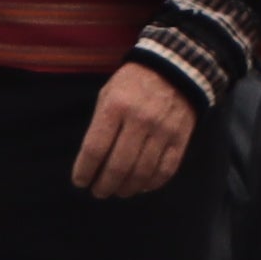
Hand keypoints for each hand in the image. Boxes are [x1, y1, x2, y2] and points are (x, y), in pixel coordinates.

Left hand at [73, 63, 195, 198]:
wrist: (176, 67)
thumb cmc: (132, 83)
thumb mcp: (108, 94)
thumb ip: (100, 125)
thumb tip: (92, 161)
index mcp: (115, 107)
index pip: (95, 149)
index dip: (84, 171)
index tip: (80, 182)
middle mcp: (139, 120)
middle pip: (118, 166)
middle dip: (104, 185)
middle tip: (98, 192)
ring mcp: (162, 131)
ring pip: (142, 173)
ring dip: (126, 189)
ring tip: (118, 191)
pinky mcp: (180, 138)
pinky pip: (166, 170)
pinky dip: (151, 184)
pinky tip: (141, 186)